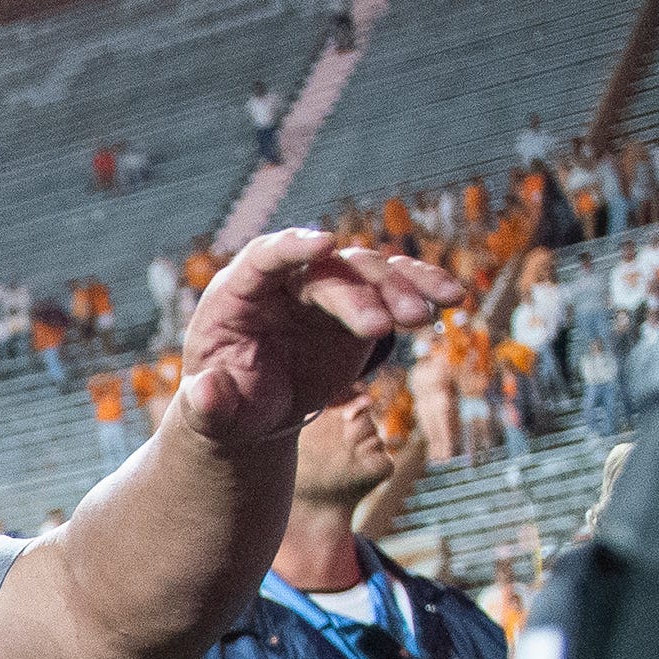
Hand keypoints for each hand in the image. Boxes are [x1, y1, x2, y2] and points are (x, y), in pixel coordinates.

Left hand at [172, 231, 462, 445]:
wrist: (258, 414)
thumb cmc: (227, 409)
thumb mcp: (211, 414)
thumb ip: (207, 404)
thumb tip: (205, 392)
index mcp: (238, 294)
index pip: (264, 257)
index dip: (292, 247)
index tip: (325, 244)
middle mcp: (284, 281)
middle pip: (326, 271)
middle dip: (357, 296)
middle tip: (383, 329)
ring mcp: (326, 287)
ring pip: (367, 270)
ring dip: (398, 290)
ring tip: (423, 319)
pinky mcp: (360, 302)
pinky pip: (396, 284)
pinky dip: (424, 287)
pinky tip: (452, 299)